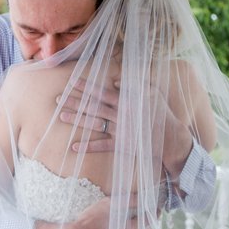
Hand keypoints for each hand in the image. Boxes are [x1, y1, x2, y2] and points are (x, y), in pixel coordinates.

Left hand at [59, 77, 195, 178]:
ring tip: (61, 117)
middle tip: (58, 99)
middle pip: (94, 107)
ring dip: (77, 120)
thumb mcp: (153, 94)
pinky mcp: (121, 145)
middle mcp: (120, 115)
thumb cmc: (162, 114)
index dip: (87, 87)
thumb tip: (117, 81)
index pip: (102, 92)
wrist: (171, 138)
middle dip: (76, 102)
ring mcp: (120, 131)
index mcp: (126, 102)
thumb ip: (136, 85)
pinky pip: (102, 146)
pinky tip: (74, 146)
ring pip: (94, 124)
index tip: (72, 81)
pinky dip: (89, 146)